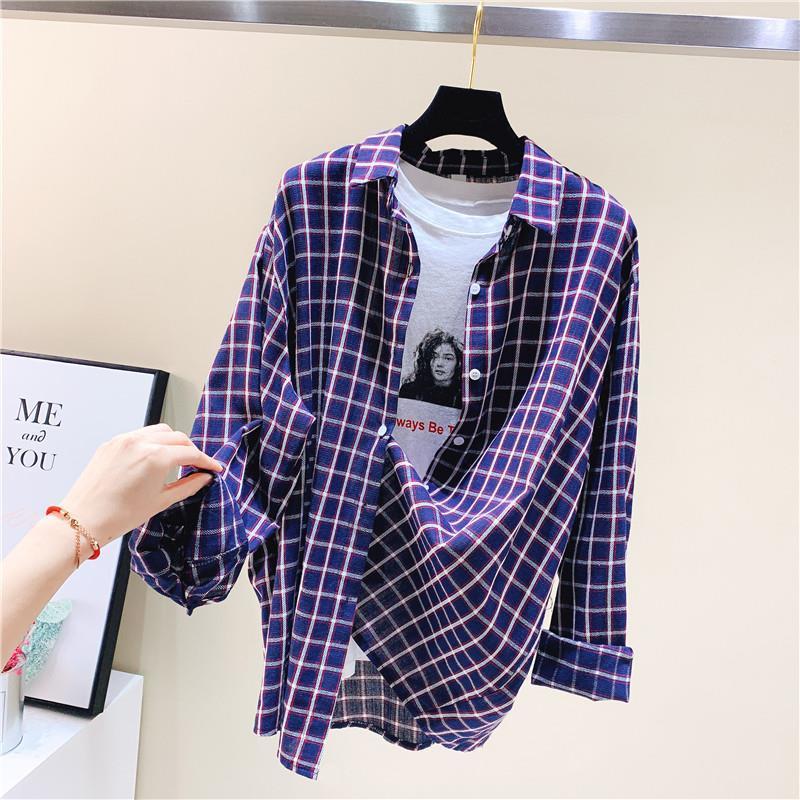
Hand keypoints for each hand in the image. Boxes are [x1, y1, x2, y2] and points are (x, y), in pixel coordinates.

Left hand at [58, 423, 223, 555]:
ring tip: (175, 459)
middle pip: (178, 437)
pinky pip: (139, 434)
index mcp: (156, 457)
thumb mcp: (160, 501)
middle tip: (196, 465)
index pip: (190, 453)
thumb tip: (203, 478)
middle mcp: (141, 442)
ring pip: (159, 431)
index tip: (213, 468)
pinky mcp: (111, 443)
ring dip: (172, 442)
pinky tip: (152, 457)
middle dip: (190, 450)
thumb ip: (187, 485)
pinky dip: (152, 442)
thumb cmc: (119, 515)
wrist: (83, 519)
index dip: (206, 461)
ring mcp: (124, 440)